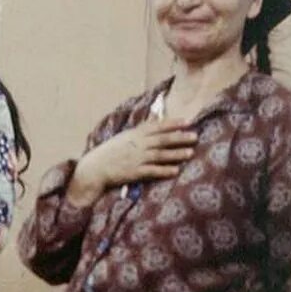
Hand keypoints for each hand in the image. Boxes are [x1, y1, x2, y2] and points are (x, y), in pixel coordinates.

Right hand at [67, 120, 196, 206]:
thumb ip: (142, 129)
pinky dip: (164, 171)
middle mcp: (137, 145)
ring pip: (160, 155)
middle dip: (179, 138)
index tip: (188, 122)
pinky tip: (175, 171)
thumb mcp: (125, 136)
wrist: (95, 167)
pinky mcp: (134, 172)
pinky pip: (152, 171)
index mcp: (135, 134)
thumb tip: (156, 118)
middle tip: (195, 137)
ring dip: (175, 154)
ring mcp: (136, 158)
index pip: (157, 126)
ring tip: (190, 153)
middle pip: (162, 140)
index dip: (173, 124)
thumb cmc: (111, 151)